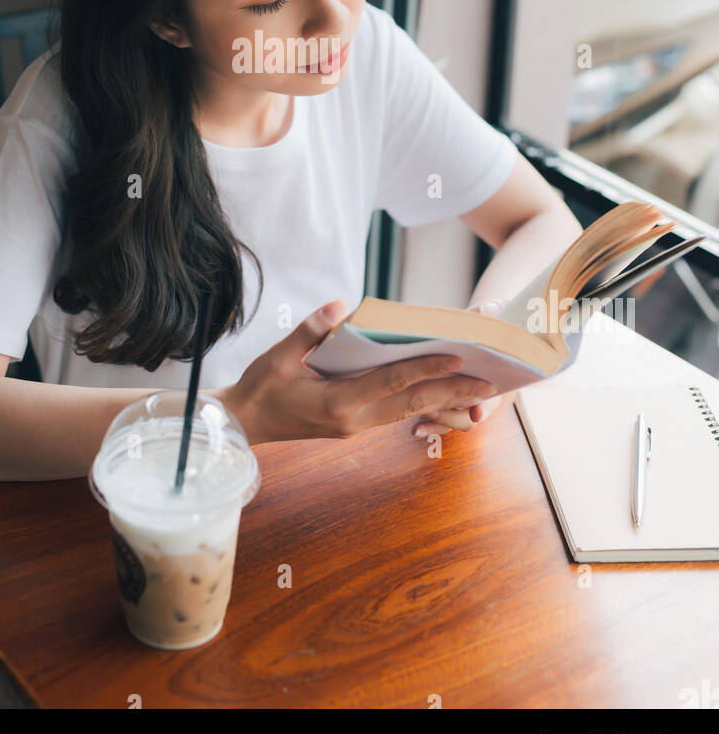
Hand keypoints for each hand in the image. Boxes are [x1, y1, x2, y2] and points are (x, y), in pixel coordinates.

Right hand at [221, 299, 497, 444]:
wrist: (244, 424)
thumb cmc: (261, 388)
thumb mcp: (279, 357)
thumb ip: (310, 331)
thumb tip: (342, 305)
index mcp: (339, 403)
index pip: (393, 382)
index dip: (427, 368)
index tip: (458, 356)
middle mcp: (355, 420)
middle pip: (413, 403)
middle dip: (452, 392)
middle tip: (489, 382)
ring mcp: (356, 427)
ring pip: (409, 412)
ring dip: (443, 401)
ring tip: (477, 391)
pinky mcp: (355, 426)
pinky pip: (396, 414)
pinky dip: (422, 404)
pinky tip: (441, 396)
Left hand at [411, 299, 503, 440]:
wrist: (481, 340)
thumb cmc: (483, 329)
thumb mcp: (488, 320)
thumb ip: (489, 316)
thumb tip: (490, 308)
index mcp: (496, 379)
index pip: (494, 399)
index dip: (485, 406)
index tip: (476, 412)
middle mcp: (483, 396)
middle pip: (470, 416)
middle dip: (453, 417)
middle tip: (433, 412)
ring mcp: (466, 404)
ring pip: (455, 423)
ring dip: (440, 422)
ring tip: (420, 418)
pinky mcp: (450, 408)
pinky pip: (442, 425)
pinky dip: (430, 428)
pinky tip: (415, 429)